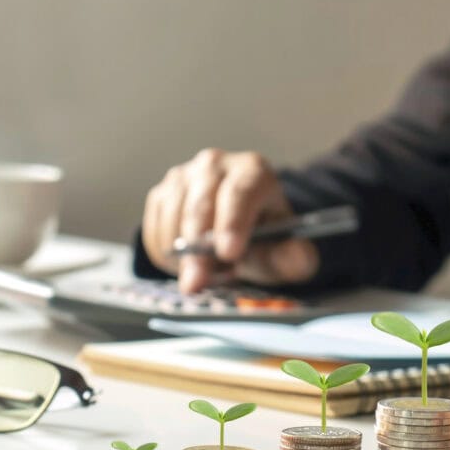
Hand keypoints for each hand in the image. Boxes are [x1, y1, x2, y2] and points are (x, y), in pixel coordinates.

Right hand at [141, 149, 319, 292]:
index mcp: (254, 171)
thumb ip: (296, 258)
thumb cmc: (266, 241)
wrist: (241, 235)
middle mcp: (216, 165)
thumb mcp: (288, 252)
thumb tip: (296, 259)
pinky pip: (154, 228)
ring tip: (207, 273)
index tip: (229, 253)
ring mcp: (184, 176)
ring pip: (172, 216)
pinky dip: (164, 255)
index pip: (240, 193)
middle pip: (201, 205)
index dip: (232, 223)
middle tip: (198, 283)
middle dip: (198, 249)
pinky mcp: (161, 194)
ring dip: (182, 254)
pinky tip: (187, 265)